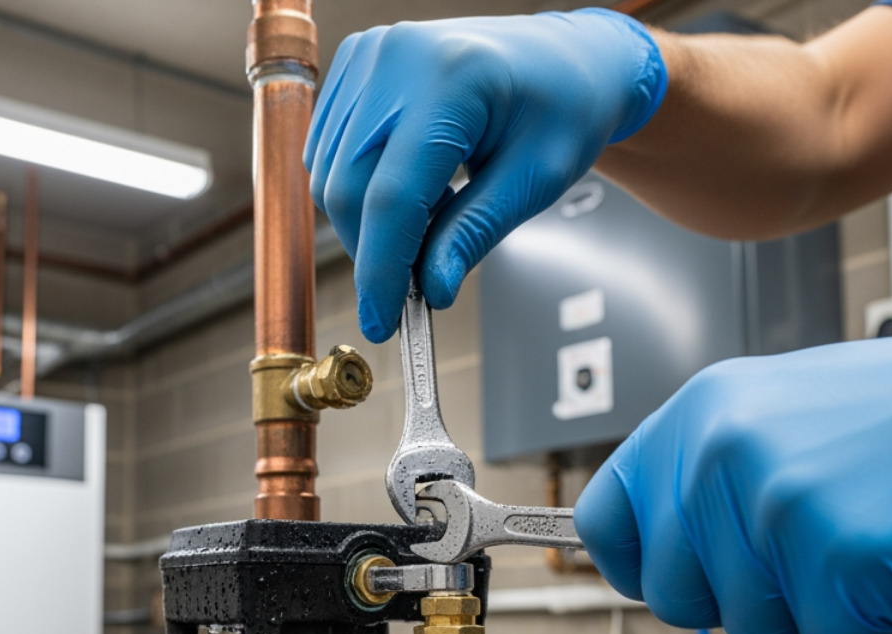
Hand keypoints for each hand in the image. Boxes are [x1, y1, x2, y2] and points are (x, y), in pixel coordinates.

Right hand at [305, 11, 665, 341]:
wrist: (564, 56)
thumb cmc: (563, 105)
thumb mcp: (536, 178)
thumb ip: (476, 232)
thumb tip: (431, 290)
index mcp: (452, 79)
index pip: (392, 196)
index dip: (382, 270)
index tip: (383, 321)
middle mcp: (397, 58)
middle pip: (347, 188)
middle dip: (372, 253)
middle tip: (412, 286)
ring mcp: (369, 55)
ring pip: (327, 175)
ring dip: (365, 223)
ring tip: (431, 216)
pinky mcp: (354, 64)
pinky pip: (327, 152)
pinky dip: (356, 190)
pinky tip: (411, 188)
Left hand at [574, 296, 891, 633]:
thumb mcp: (792, 416)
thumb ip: (713, 477)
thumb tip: (648, 551)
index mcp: (703, 410)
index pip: (606, 520)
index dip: (639, 567)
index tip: (677, 576)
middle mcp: (724, 450)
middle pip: (678, 598)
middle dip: (752, 597)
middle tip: (831, 539)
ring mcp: (780, 502)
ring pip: (756, 631)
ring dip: (824, 609)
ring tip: (882, 531)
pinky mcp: (843, 557)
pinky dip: (884, 628)